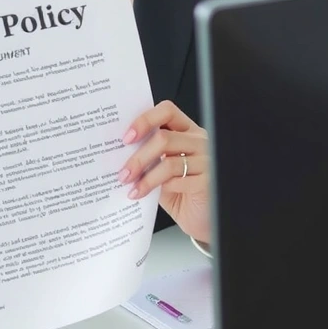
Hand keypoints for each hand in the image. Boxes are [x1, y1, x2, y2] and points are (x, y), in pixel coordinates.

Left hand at [119, 101, 210, 243]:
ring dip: (145, 177)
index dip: (145, 120)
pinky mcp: (208, 181)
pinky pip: (178, 181)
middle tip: (123, 173)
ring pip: (169, 162)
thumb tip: (119, 153)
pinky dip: (157, 188)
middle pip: (164, 138)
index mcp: (186, 130)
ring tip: (131, 187)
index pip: (167, 111)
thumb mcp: (162, 169)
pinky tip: (143, 194)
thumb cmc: (179, 191)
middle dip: (139, 157)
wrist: (200, 217)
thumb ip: (150, 156)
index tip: (127, 138)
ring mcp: (207, 160)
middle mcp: (199, 141)